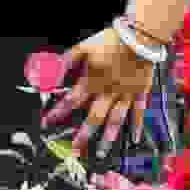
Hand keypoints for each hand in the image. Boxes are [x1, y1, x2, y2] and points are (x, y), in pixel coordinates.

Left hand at [45, 24, 165, 146]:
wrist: (139, 35)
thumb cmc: (109, 40)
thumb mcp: (81, 48)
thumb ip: (64, 63)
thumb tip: (48, 77)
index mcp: (93, 81)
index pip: (71, 101)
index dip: (58, 112)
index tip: (48, 123)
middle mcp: (109, 91)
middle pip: (94, 117)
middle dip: (83, 135)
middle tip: (75, 149)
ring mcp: (126, 93)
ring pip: (116, 119)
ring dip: (108, 138)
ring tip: (101, 153)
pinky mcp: (141, 92)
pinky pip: (139, 112)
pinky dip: (137, 126)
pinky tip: (135, 139)